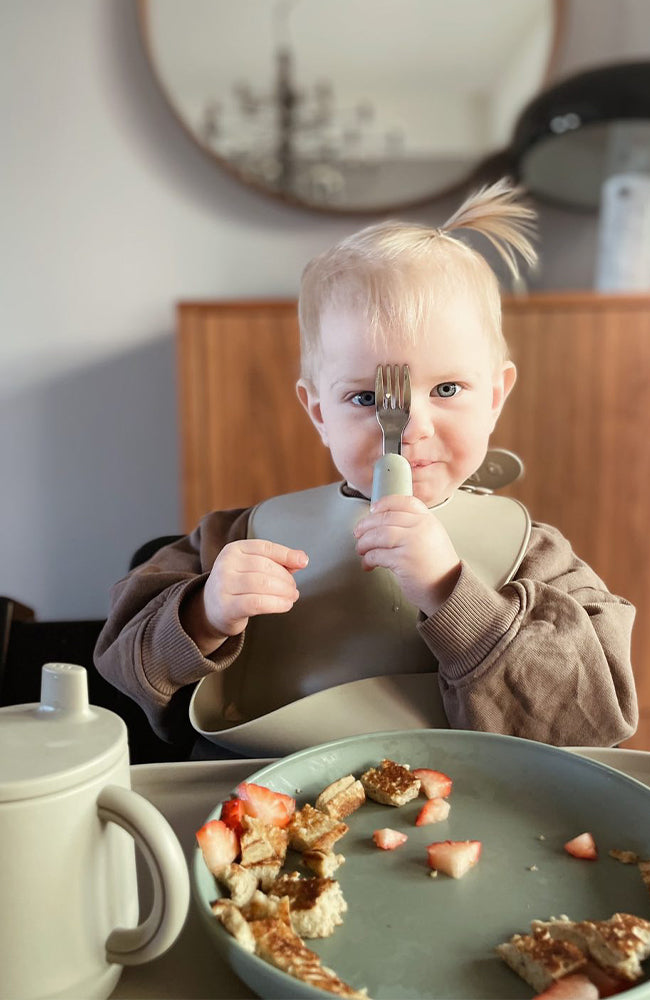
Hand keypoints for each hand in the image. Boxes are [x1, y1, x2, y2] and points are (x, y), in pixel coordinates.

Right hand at [182, 540, 307, 653]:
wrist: (211, 609)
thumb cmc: (239, 586)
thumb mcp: (253, 568)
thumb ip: (277, 562)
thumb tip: (302, 559)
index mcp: (233, 550)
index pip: (264, 548)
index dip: (286, 554)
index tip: (303, 562)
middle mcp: (225, 564)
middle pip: (265, 567)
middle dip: (286, 578)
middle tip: (293, 588)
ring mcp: (224, 585)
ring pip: (262, 584)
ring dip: (284, 591)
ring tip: (291, 597)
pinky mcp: (226, 607)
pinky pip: (258, 603)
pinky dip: (277, 604)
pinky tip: (285, 605)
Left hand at [353, 495, 460, 615]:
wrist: (447, 590)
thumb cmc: (437, 568)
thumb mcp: (432, 538)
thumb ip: (414, 526)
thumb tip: (384, 521)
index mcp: (428, 521)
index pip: (404, 502)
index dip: (385, 503)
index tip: (373, 509)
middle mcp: (421, 528)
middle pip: (386, 517)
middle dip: (366, 525)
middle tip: (358, 533)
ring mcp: (413, 543)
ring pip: (378, 534)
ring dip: (364, 543)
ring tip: (361, 549)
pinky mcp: (403, 560)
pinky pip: (377, 555)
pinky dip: (368, 559)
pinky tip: (368, 564)